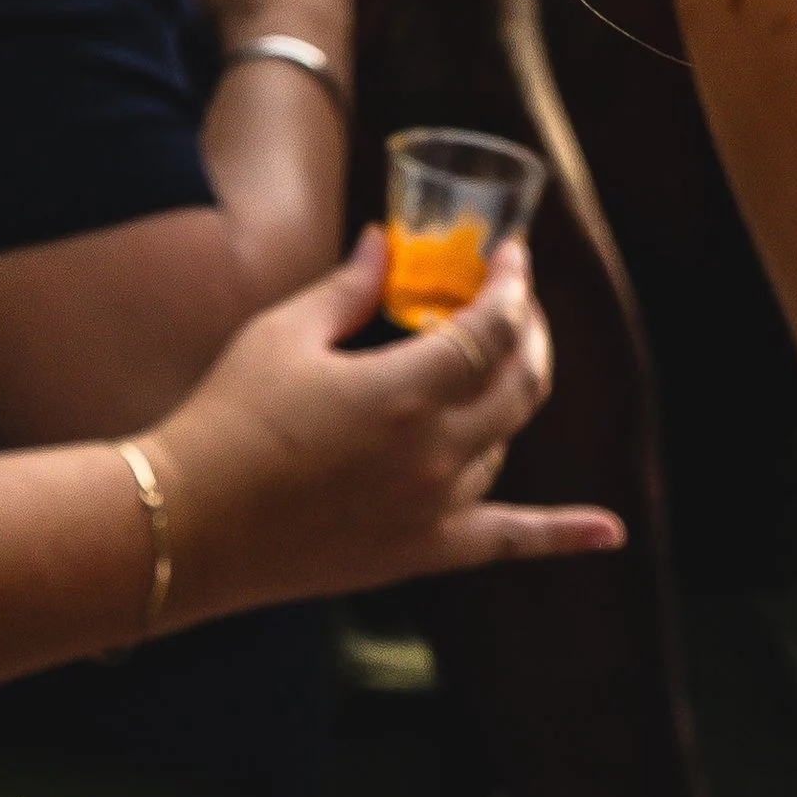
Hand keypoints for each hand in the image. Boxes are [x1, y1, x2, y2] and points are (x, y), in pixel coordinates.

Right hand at [154, 233, 622, 612]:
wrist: (187, 526)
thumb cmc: (226, 421)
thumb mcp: (284, 335)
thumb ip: (352, 288)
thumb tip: (387, 242)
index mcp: (405, 391)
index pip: (494, 328)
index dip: (513, 286)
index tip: (511, 257)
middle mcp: (435, 454)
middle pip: (520, 383)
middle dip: (527, 332)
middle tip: (511, 302)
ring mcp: (434, 510)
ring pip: (504, 444)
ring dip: (505, 400)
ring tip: (485, 368)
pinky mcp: (420, 554)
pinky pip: (506, 541)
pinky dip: (561, 536)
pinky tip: (609, 533)